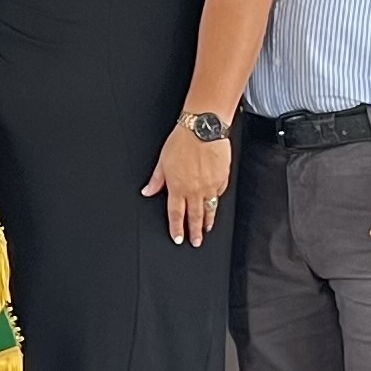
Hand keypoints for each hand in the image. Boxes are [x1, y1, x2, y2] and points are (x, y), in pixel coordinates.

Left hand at [141, 122, 231, 247]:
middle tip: (196, 241)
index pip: (176, 214)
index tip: (178, 238)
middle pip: (195, 216)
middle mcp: (194, 189)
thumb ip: (156, 180)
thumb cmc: (182, 140)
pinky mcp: (222, 178)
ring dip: (208, 221)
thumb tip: (147, 191)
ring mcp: (210, 185)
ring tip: (207, 228)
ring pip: (209, 209)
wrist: (203, 128)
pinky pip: (220, 194)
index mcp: (177, 187)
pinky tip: (216, 203)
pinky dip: (217, 200)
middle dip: (195, 231)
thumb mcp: (162, 160)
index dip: (177, 228)